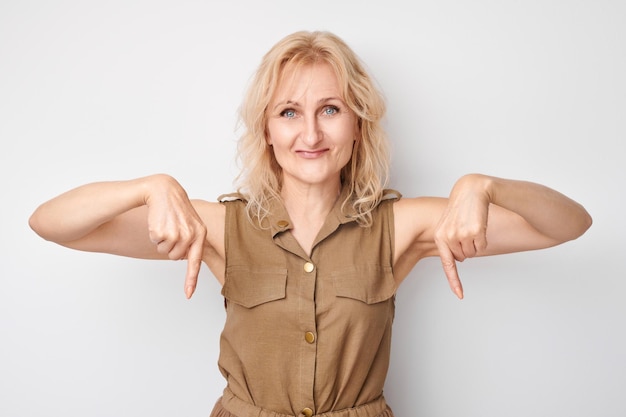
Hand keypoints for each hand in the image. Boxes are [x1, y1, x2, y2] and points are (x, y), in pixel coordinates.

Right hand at [145, 175, 206, 298]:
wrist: (164, 190)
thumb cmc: (176, 208)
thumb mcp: (190, 222)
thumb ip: (191, 239)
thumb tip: (184, 258)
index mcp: (200, 233)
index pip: (196, 261)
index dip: (191, 279)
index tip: (188, 294)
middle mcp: (191, 235)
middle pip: (175, 257)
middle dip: (169, 247)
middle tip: (170, 229)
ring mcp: (177, 233)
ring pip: (164, 251)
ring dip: (161, 240)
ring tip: (166, 223)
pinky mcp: (163, 231)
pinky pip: (155, 241)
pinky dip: (154, 234)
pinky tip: (159, 221)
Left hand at [433, 174, 490, 298]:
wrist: (471, 192)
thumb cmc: (459, 210)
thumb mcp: (447, 225)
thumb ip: (449, 243)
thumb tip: (459, 259)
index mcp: (440, 238)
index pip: (448, 264)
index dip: (454, 281)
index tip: (460, 295)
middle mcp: (450, 238)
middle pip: (463, 257)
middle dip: (467, 248)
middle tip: (466, 231)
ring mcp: (463, 235)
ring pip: (473, 253)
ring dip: (475, 243)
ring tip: (471, 227)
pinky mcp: (476, 231)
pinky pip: (482, 246)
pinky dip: (483, 239)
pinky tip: (479, 226)